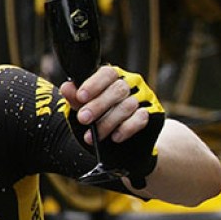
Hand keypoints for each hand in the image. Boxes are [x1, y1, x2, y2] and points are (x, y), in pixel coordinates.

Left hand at [60, 66, 166, 188]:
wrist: (129, 146)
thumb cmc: (104, 120)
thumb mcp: (86, 109)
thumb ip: (77, 99)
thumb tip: (67, 88)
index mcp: (113, 78)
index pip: (107, 73)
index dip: (94, 84)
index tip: (81, 97)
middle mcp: (131, 84)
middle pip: (118, 89)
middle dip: (98, 105)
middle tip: (83, 119)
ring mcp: (144, 98)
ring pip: (128, 105)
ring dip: (108, 122)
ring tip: (96, 135)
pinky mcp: (153, 113)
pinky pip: (140, 118)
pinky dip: (126, 128)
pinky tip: (115, 137)